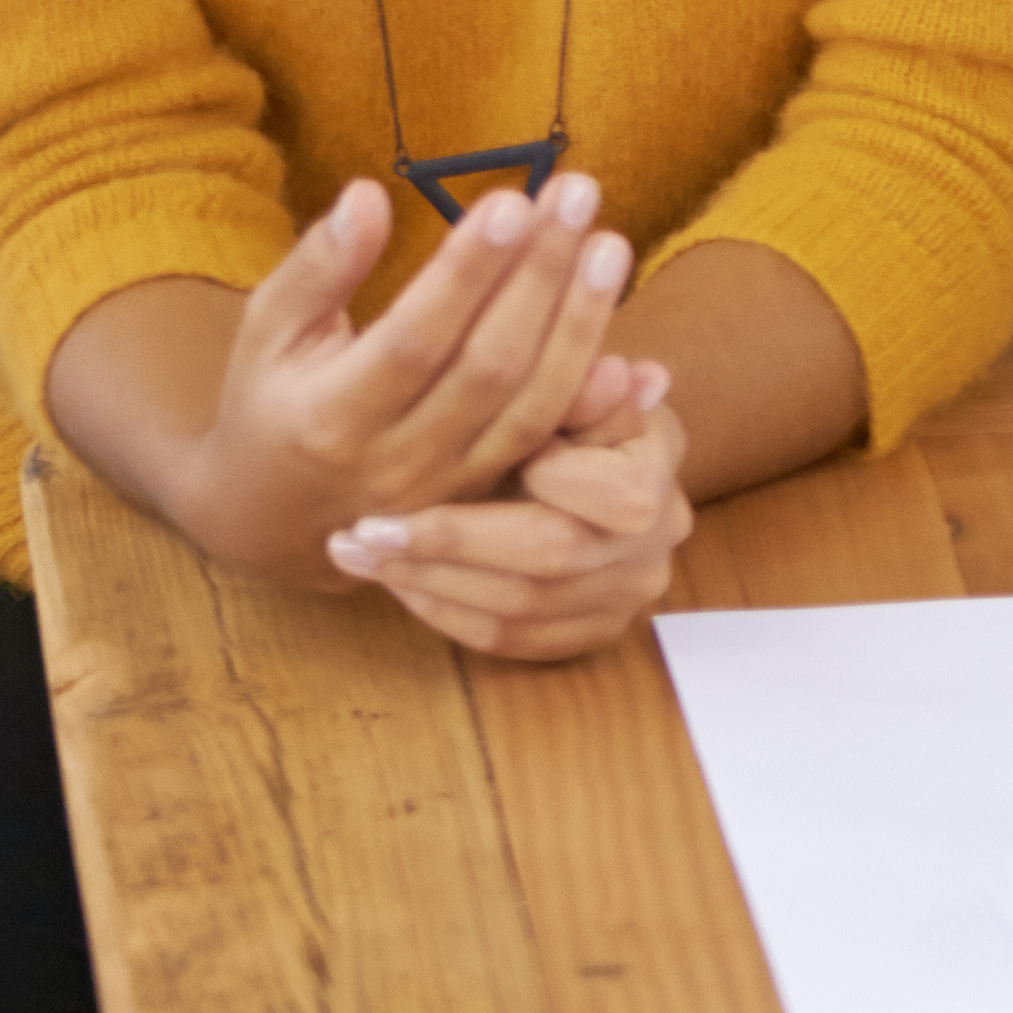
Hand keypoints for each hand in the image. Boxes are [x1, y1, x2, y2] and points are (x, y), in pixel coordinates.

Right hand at [183, 173, 641, 592]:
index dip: (467, 274)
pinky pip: (552, 439)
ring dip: (580, 323)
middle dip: (539, 276)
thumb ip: (318, 269)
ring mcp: (448, 485)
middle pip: (489, 366)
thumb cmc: (267, 403)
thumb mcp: (266, 334)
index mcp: (328, 417)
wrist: (270, 523)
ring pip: (533, 405)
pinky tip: (627, 332)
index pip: (414, 339)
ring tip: (608, 245)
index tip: (512, 201)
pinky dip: (596, 390)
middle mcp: (395, 459)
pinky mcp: (487, 495)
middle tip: (576, 195)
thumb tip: (369, 194)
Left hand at [334, 362, 691, 664]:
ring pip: (522, 608)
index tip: (449, 458)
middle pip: (554, 559)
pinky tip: (397, 584)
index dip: (540, 478)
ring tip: (356, 553)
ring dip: (429, 582)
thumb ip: (579, 387)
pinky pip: (511, 640)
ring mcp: (624, 597)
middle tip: (363, 530)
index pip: (610, 494)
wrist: (586, 473)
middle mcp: (653, 545)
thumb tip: (612, 372)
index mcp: (657, 475)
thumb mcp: (569, 388)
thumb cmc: (564, 418)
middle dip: (449, 543)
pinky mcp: (590, 632)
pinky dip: (447, 615)